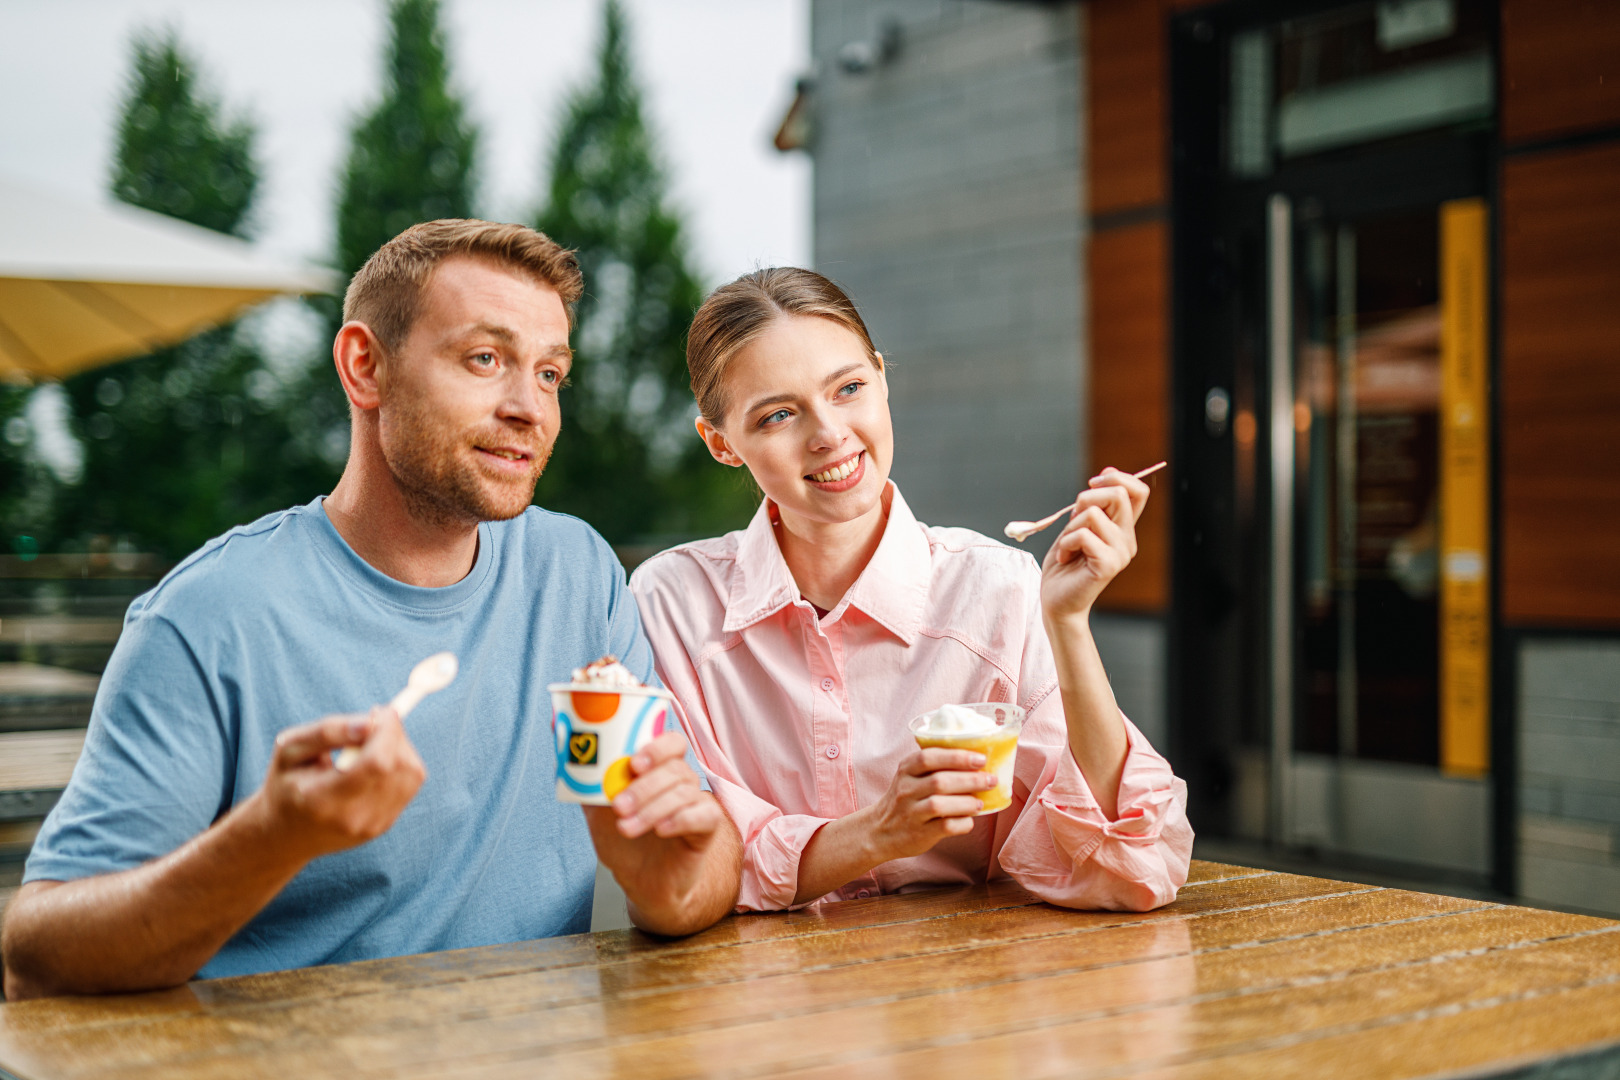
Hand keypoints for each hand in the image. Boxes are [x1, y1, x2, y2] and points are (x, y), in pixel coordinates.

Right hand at [258, 706, 426, 861]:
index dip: (387, 730)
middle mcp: (353, 818)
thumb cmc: (287, 783)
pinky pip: (411, 784)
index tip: (379, 710)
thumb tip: (370, 721)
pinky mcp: (385, 825)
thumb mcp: (289, 749)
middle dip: (392, 734)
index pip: (376, 763)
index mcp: (323, 800)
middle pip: (398, 766)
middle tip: (370, 725)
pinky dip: (400, 764)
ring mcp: (372, 826)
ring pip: (412, 773)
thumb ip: (327, 731)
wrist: (286, 835)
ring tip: (368, 746)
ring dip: (399, 748)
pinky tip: (374, 763)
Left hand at [584, 732, 730, 926]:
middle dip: (643, 787)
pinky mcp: (707, 827)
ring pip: (684, 792)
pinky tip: (661, 831)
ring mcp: (697, 803)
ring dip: (651, 809)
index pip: (670, 742)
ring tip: (627, 828)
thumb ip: (587, 782)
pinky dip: (681, 819)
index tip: (633, 764)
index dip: (656, 748)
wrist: (641, 882)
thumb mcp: (597, 810)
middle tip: (619, 806)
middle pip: (675, 768)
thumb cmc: (623, 840)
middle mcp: (682, 781)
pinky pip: (705, 814)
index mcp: (659, 769)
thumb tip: (565, 750)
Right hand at [863, 748, 995, 862]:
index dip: (956, 756)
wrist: (880, 831)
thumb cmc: (906, 799)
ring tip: (980, 802)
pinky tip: (969, 820)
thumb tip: (978, 761)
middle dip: (970, 779)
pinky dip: (962, 823)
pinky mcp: (918, 834)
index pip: (928, 757)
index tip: (980, 758)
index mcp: (906, 770)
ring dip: (966, 802)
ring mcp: (910, 813)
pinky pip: (944, 827)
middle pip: (939, 781)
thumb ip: (935, 767)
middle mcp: (905, 790)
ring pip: (940, 804)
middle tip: (991, 780)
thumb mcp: (911, 777)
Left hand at [1040, 466, 1150, 624]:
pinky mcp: (1110, 565)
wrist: (1056, 600)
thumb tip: (1106, 473)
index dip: (1117, 477)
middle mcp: (1127, 540)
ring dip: (1071, 527)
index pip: (1139, 491)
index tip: (1094, 483)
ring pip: (1094, 513)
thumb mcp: (1077, 524)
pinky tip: (1066, 558)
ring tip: (1068, 547)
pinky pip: (1083, 535)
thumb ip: (1093, 504)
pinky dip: (1066, 544)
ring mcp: (1121, 553)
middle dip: (1086, 498)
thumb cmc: (1064, 562)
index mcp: (1122, 528)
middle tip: (1072, 520)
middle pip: (1118, 494)